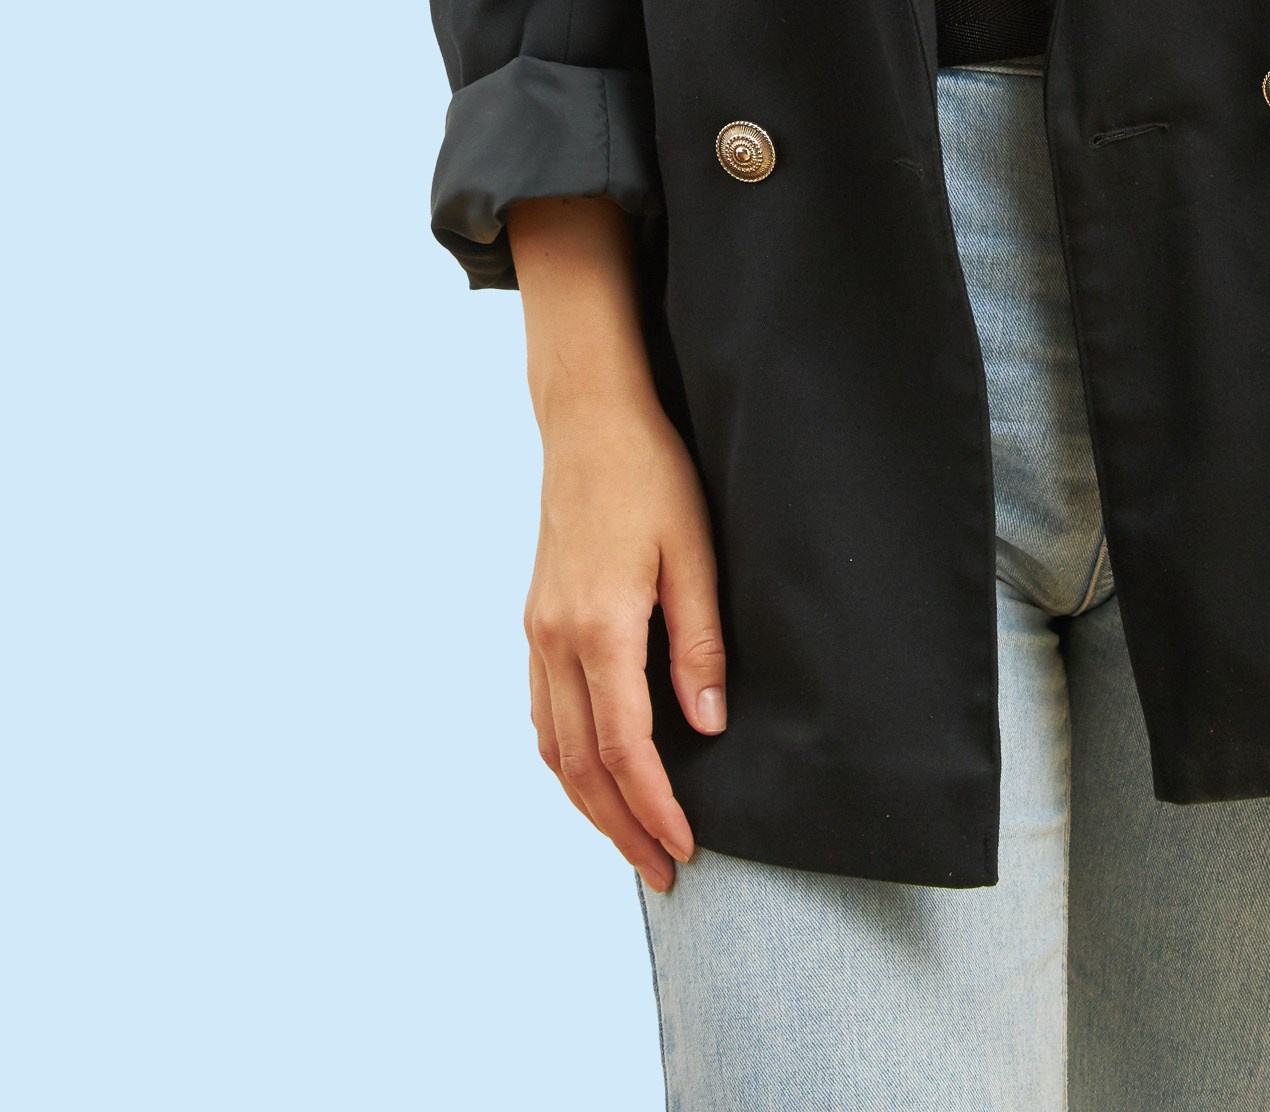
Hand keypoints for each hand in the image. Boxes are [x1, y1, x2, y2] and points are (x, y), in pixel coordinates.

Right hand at [521, 372, 725, 896]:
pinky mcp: (535, 622)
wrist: (589, 421)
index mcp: (598, 628)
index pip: (624, 749)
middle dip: (621, 827)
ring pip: (552, 748)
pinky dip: (565, 759)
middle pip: (580, 766)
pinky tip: (592, 774)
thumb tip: (710, 727)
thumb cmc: (649, 475)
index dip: (654, 806)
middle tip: (663, 870)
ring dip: (589, 804)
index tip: (685, 848)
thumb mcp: (694, 552)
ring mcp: (537, 633)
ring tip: (632, 839)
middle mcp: (555, 640)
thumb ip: (699, 645)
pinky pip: (542, 713)